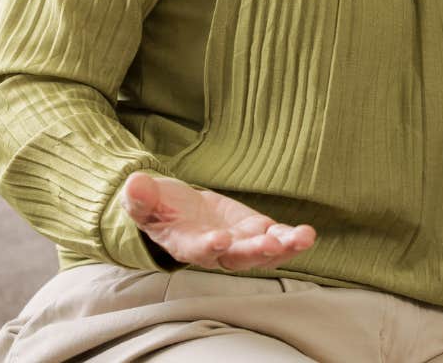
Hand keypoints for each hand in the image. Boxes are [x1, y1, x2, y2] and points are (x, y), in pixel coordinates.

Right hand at [118, 172, 316, 270]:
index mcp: (185, 244)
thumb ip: (140, 196)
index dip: (208, 247)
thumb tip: (135, 184)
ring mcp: (239, 243)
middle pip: (237, 257)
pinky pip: (276, 238)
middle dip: (255, 252)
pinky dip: (291, 238)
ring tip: (302, 238)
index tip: (219, 240)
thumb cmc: (157, 206)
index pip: (197, 250)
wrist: (176, 209)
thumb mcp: (144, 198)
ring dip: (283, 248)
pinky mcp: (255, 231)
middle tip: (271, 244)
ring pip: (262, 253)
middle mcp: (215, 251)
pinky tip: (307, 234)